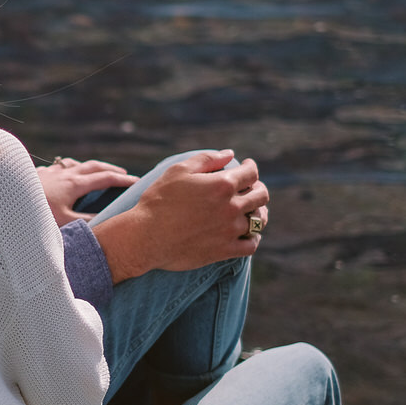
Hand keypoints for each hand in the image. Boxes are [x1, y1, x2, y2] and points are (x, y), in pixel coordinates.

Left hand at [34, 157, 138, 225]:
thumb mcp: (65, 222)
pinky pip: (54, 169)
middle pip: (92, 166)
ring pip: (72, 164)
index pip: (105, 178)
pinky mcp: (34, 175)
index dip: (123, 180)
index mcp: (74, 183)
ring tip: (93, 173)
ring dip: (87, 167)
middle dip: (110, 168)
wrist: (2, 201)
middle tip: (123, 174)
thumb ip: (88, 221)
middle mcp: (62, 174)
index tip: (137, 182)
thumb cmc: (34, 216)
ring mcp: (47, 172)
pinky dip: (65, 171)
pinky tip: (60, 177)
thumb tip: (108, 221)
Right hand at [90, 150, 269, 281]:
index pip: (251, 173)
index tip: (248, 167)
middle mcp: (231, 207)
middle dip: (257, 188)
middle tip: (250, 188)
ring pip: (259, 220)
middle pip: (261, 196)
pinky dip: (253, 238)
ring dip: (258, 213)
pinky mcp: (224, 250)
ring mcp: (230, 230)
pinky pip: (251, 245)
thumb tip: (230, 154)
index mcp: (222, 185)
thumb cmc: (158, 201)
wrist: (145, 237)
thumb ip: (207, 159)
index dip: (251, 167)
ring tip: (252, 211)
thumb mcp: (178, 171)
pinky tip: (247, 234)